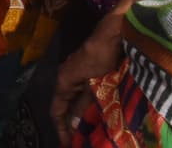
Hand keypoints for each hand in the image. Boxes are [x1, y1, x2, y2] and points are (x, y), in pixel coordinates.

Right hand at [50, 14, 123, 145]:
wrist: (115, 33)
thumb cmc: (103, 58)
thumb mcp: (94, 86)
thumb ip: (85, 106)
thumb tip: (76, 126)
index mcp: (63, 81)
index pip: (56, 110)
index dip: (61, 129)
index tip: (69, 145)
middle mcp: (67, 77)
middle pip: (66, 106)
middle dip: (74, 125)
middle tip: (83, 141)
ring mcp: (78, 72)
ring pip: (78, 100)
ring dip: (85, 116)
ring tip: (94, 131)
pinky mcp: (90, 70)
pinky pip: (87, 93)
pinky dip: (92, 105)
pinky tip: (102, 113)